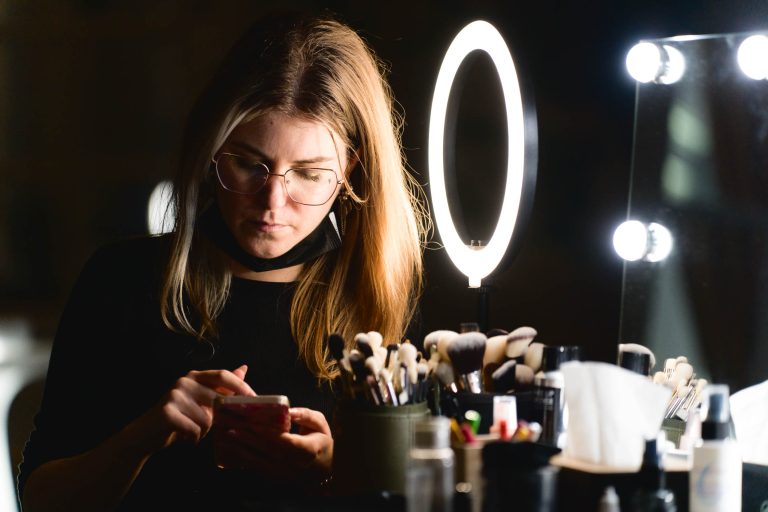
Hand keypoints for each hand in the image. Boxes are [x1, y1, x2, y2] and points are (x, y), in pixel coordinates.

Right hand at [137, 365, 255, 451]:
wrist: (145, 434)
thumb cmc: (179, 417)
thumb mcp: (201, 400)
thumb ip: (222, 386)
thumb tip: (244, 368)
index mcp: (195, 376)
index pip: (224, 375)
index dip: (241, 387)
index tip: (255, 400)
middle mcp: (184, 381)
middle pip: (218, 399)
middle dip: (223, 417)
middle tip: (218, 427)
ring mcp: (174, 395)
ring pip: (207, 419)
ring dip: (204, 431)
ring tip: (193, 431)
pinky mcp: (167, 412)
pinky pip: (195, 429)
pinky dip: (194, 438)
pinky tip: (185, 438)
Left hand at [215, 407, 332, 482]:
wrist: (324, 469)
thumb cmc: (321, 441)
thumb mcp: (320, 423)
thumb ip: (305, 415)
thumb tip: (288, 410)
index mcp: (310, 449)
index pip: (286, 441)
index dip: (268, 433)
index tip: (252, 422)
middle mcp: (296, 464)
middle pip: (269, 451)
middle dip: (249, 439)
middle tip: (233, 427)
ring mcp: (286, 474)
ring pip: (261, 462)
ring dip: (242, 451)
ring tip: (228, 438)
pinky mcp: (277, 478)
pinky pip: (258, 470)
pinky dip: (244, 461)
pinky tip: (232, 451)